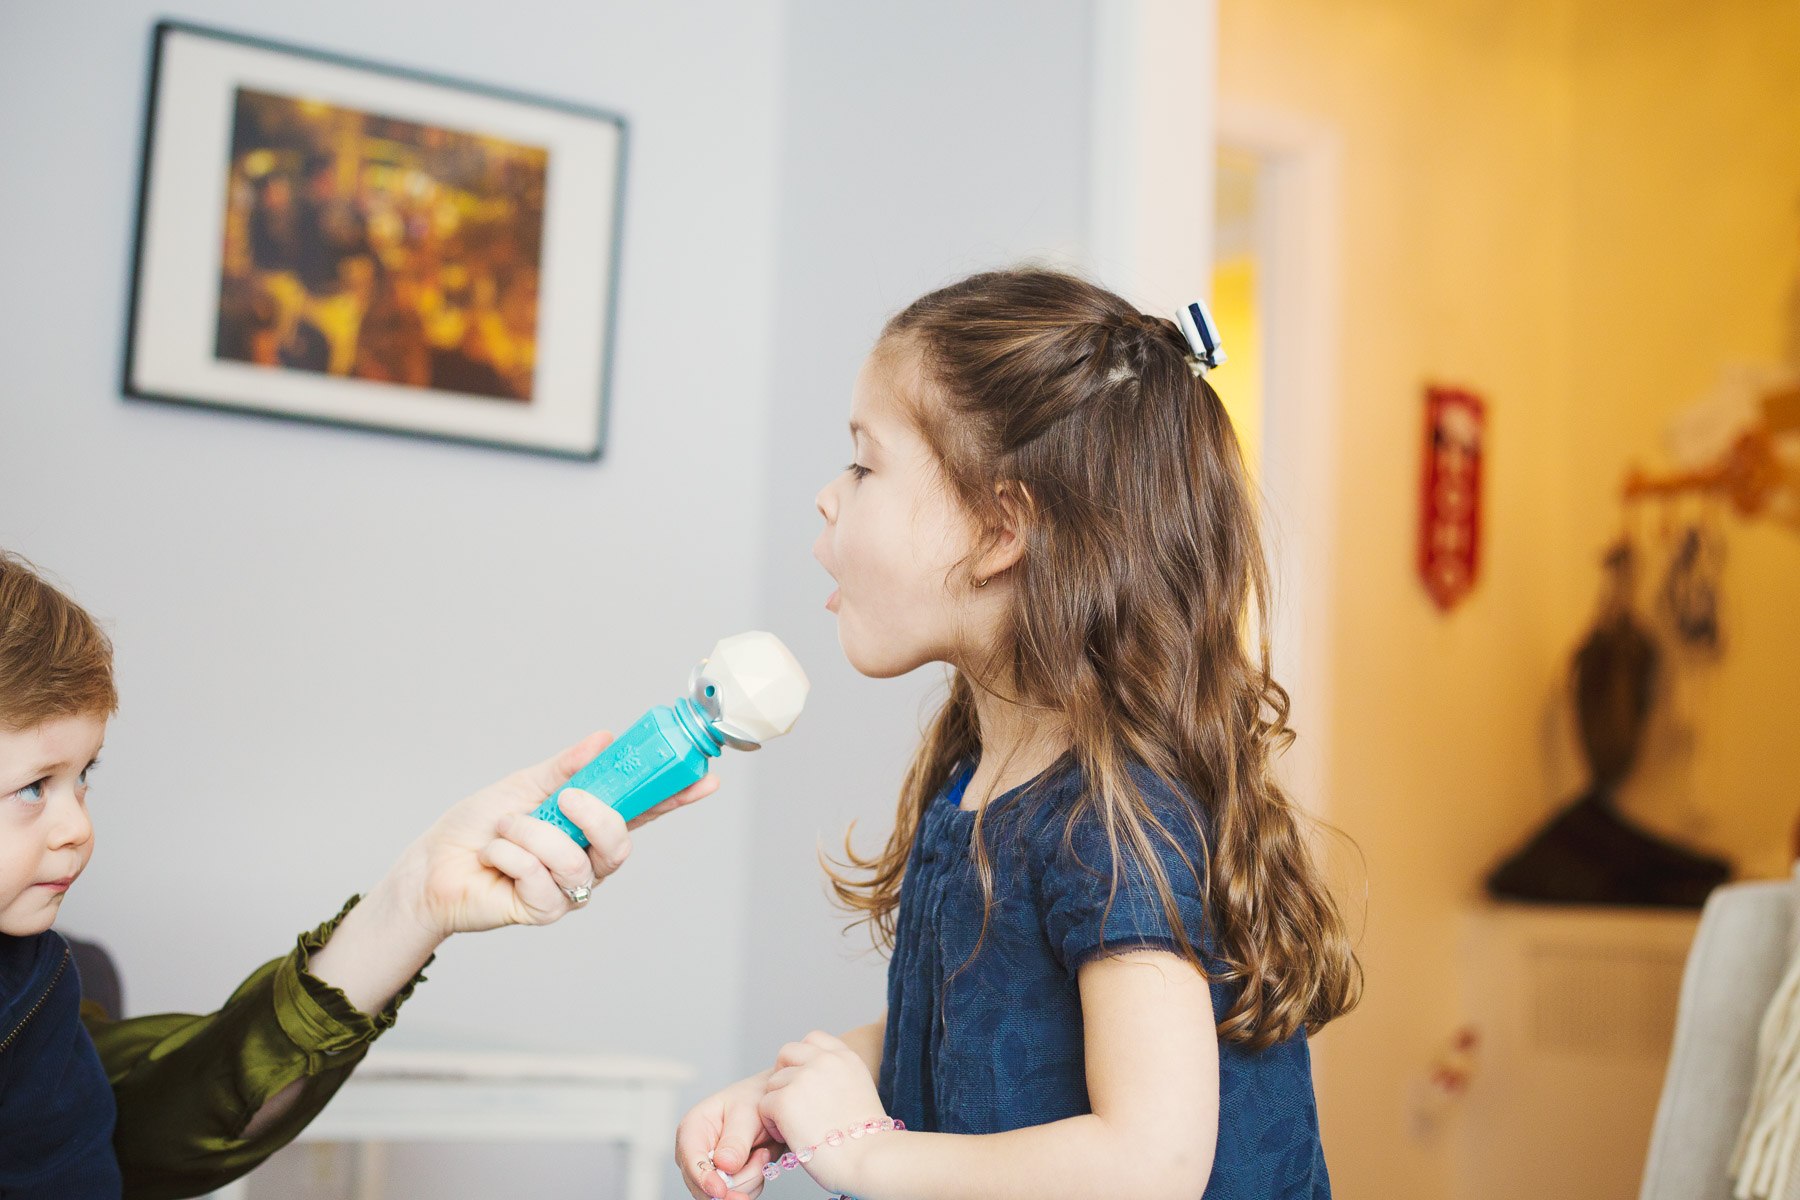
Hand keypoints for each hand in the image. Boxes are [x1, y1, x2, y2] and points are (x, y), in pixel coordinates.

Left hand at [389, 729, 719, 938]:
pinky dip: (511, 858)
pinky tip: (495, 858)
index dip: (677, 797)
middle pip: (621, 842)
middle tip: (564, 799)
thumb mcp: (526, 785)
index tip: (706, 779)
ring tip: (505, 830)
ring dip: (531, 835)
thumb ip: (567, 767)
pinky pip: (543, 881)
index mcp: (589, 823)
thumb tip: (604, 739)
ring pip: (575, 859)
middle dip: (594, 816)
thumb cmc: (477, 827)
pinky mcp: (545, 911)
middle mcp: (588, 858)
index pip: (643, 809)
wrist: (433, 865)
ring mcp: (570, 888)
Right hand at [676, 1069, 780, 1198]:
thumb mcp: (747, 1112)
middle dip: (738, 1180)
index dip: (705, 1179)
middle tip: (763, 1155)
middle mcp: (693, 1154)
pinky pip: (735, 1196)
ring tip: (762, 1152)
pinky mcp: (720, 1182)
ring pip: (722, 1195)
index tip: (722, 1191)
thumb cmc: (754, 1100)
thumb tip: (724, 1166)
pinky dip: (754, 1184)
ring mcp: (706, 1170)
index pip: (691, 1161)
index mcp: (692, 1129)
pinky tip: (759, 1161)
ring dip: (750, 1179)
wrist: (769, 1107)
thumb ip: (736, 1140)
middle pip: (705, 1187)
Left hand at [759, 1032, 888, 1196]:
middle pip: (787, 1052)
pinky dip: (772, 1123)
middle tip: (792, 1103)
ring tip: (796, 1127)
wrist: (871, 1160)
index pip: (813, 1038)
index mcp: (846, 1058)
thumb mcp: (859, 1092)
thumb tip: (812, 1084)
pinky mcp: (785, 1100)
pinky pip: (764, 1105)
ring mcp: (804, 1078)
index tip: (805, 1081)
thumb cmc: (868, 1140)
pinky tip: (791, 1137)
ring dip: (778, 1103)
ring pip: (772, 1082)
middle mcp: (825, 1060)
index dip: (803, 1060)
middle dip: (783, 1075)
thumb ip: (837, 1078)